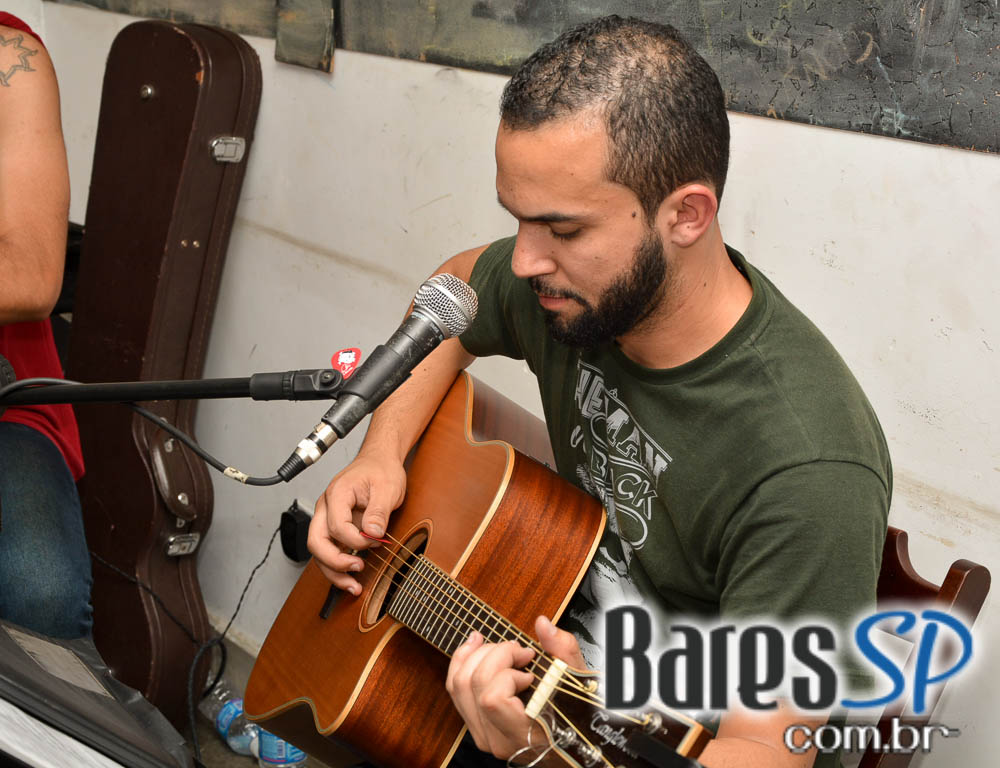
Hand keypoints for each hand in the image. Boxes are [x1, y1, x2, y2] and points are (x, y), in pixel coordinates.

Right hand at [307, 453, 405, 593]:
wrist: (379, 462)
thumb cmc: (381, 470)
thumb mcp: (387, 487)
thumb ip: (379, 511)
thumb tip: (373, 534)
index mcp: (337, 495)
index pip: (336, 526)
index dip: (356, 540)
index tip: (376, 541)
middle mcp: (326, 508)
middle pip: (316, 542)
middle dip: (335, 562)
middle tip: (358, 568)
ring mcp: (328, 519)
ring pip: (319, 552)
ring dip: (334, 572)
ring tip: (354, 586)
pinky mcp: (335, 528)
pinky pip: (330, 551)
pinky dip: (338, 567)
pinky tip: (351, 577)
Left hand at [446, 616, 586, 760]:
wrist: (572, 742)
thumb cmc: (577, 713)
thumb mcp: (578, 680)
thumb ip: (562, 650)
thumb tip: (542, 624)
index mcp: (525, 734)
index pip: (492, 698)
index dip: (505, 669)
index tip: (528, 660)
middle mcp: (498, 740)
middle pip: (473, 685)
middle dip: (494, 653)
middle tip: (518, 649)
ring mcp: (484, 735)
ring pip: (458, 685)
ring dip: (477, 655)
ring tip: (501, 647)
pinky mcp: (477, 726)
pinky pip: (455, 691)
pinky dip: (463, 662)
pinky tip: (477, 647)